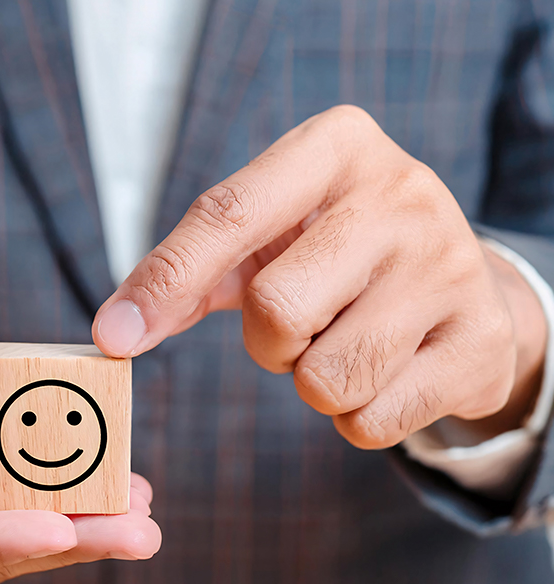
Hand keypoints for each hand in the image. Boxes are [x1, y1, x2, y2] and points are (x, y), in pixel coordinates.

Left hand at [93, 105, 546, 447]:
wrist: (458, 283)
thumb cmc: (337, 256)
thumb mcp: (270, 237)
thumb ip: (191, 273)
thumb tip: (114, 333)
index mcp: (336, 149)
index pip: (228, 215)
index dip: (165, 282)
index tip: (113, 338)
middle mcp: (402, 197)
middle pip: (276, 310)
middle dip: (267, 345)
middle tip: (300, 326)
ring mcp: (450, 269)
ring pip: (325, 380)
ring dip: (313, 384)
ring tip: (345, 344)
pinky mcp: (479, 342)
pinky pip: (370, 423)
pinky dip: (356, 418)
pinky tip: (386, 374)